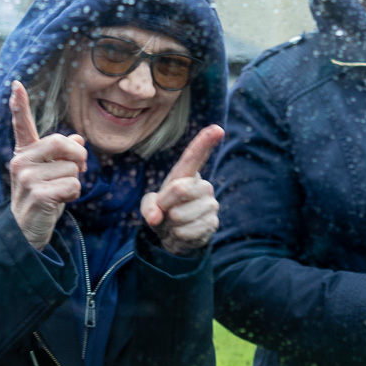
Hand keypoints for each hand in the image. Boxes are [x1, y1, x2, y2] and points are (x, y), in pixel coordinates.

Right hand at [8, 80, 87, 250]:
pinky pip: (72, 185)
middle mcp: (21, 162)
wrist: (26, 231)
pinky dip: (74, 194)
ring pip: (71, 168)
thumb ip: (61, 155)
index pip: (22, 125)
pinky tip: (60, 201)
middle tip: (78, 168)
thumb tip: (78, 138)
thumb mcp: (50, 174)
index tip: (16, 84)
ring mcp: (27, 178)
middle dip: (78, 156)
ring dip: (75, 182)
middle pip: (60, 142)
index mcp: (24, 153)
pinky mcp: (37, 194)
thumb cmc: (41, 198)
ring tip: (60, 192)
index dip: (19, 104)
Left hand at [140, 125, 223, 254]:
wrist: (174, 237)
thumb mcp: (149, 206)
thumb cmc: (162, 213)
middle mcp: (203, 186)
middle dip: (164, 204)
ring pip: (180, 214)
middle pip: (179, 189)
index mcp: (187, 175)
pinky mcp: (213, 224)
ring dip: (169, 224)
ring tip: (173, 224)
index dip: (205, 142)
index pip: (194, 157)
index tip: (217, 129)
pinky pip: (186, 231)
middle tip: (163, 212)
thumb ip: (148, 207)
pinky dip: (176, 236)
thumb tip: (156, 218)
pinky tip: (181, 233)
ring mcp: (211, 205)